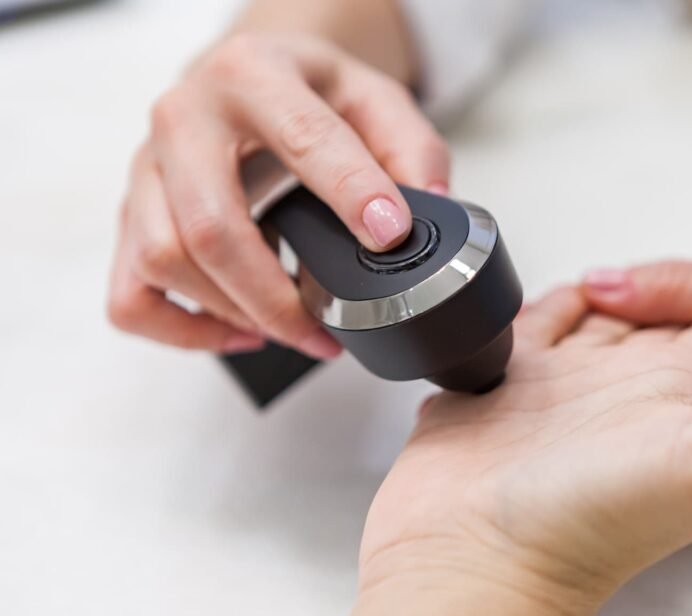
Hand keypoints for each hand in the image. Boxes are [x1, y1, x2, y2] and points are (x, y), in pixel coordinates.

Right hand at [107, 33, 448, 356]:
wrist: (246, 77)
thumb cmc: (308, 92)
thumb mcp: (373, 97)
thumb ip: (412, 148)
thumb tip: (429, 208)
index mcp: (253, 75)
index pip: (302, 138)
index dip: (350, 192)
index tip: (389, 236)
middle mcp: (185, 119)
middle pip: (211, 225)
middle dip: (275, 295)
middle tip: (330, 330)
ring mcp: (147, 170)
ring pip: (164, 261)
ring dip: (233, 314)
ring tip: (294, 331)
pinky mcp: (132, 217)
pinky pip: (130, 295)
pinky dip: (182, 331)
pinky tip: (240, 331)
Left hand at [583, 259, 691, 513]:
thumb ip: (684, 287)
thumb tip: (596, 282)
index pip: (632, 402)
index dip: (588, 360)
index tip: (553, 323)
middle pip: (639, 416)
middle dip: (605, 368)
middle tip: (571, 322)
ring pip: (658, 417)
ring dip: (636, 373)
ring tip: (612, 332)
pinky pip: (685, 419)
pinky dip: (669, 381)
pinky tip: (662, 349)